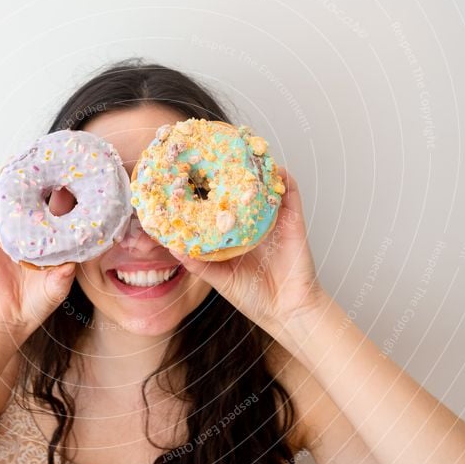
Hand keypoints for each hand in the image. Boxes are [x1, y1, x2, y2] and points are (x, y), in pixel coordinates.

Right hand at [0, 173, 75, 340]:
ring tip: (19, 159)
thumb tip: (70, 264)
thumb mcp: (56, 289)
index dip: (71, 194)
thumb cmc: (37, 301)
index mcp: (51, 237)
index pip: (64, 210)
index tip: (80, 178)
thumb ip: (64, 277)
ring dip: (13, 178)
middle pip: (39, 196)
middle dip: (47, 178)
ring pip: (10, 198)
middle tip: (55, 160)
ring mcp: (8, 228)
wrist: (9, 316)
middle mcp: (30, 228)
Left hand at [173, 168, 327, 338]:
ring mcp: (273, 220)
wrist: (287, 312)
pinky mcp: (293, 222)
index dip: (207, 191)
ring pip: (265, 186)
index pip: (220, 207)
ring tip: (243, 151)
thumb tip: (172, 247)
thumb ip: (198, 262)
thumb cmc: (254, 297)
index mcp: (235, 234)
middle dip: (230, 171)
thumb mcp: (218, 279)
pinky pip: (290, 195)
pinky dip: (283, 179)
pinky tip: (273, 169)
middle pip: (241, 190)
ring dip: (257, 168)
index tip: (190, 175)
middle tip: (213, 153)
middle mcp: (253, 223)